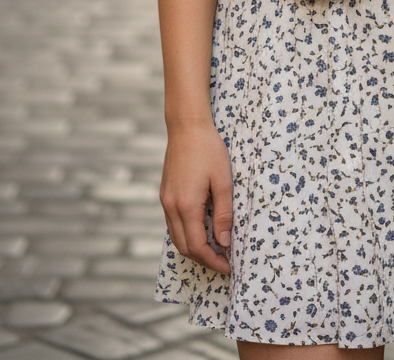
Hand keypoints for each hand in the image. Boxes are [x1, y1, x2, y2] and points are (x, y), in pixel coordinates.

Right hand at [160, 121, 232, 274]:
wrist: (187, 127)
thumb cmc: (208, 150)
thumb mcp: (223, 181)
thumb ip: (223, 214)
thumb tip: (224, 242)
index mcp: (186, 206)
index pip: (198, 247)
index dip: (213, 260)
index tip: (229, 266)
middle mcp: (171, 207)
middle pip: (184, 247)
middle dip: (204, 259)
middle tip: (224, 261)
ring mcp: (165, 201)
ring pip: (177, 237)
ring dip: (194, 248)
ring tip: (215, 249)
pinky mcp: (165, 194)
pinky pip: (173, 224)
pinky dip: (187, 234)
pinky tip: (202, 230)